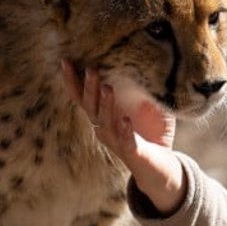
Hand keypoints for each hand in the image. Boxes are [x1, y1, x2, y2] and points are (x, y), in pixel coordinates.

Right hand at [62, 60, 185, 215]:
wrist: (161, 166)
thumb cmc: (152, 131)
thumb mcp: (148, 104)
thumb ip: (143, 86)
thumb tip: (148, 59)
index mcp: (103, 115)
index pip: (83, 97)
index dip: (73, 81)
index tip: (65, 61)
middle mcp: (104, 129)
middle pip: (91, 107)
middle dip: (90, 88)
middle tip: (91, 69)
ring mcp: (116, 141)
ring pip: (105, 123)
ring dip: (105, 105)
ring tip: (107, 88)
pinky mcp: (132, 153)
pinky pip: (126, 142)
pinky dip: (124, 131)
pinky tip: (125, 120)